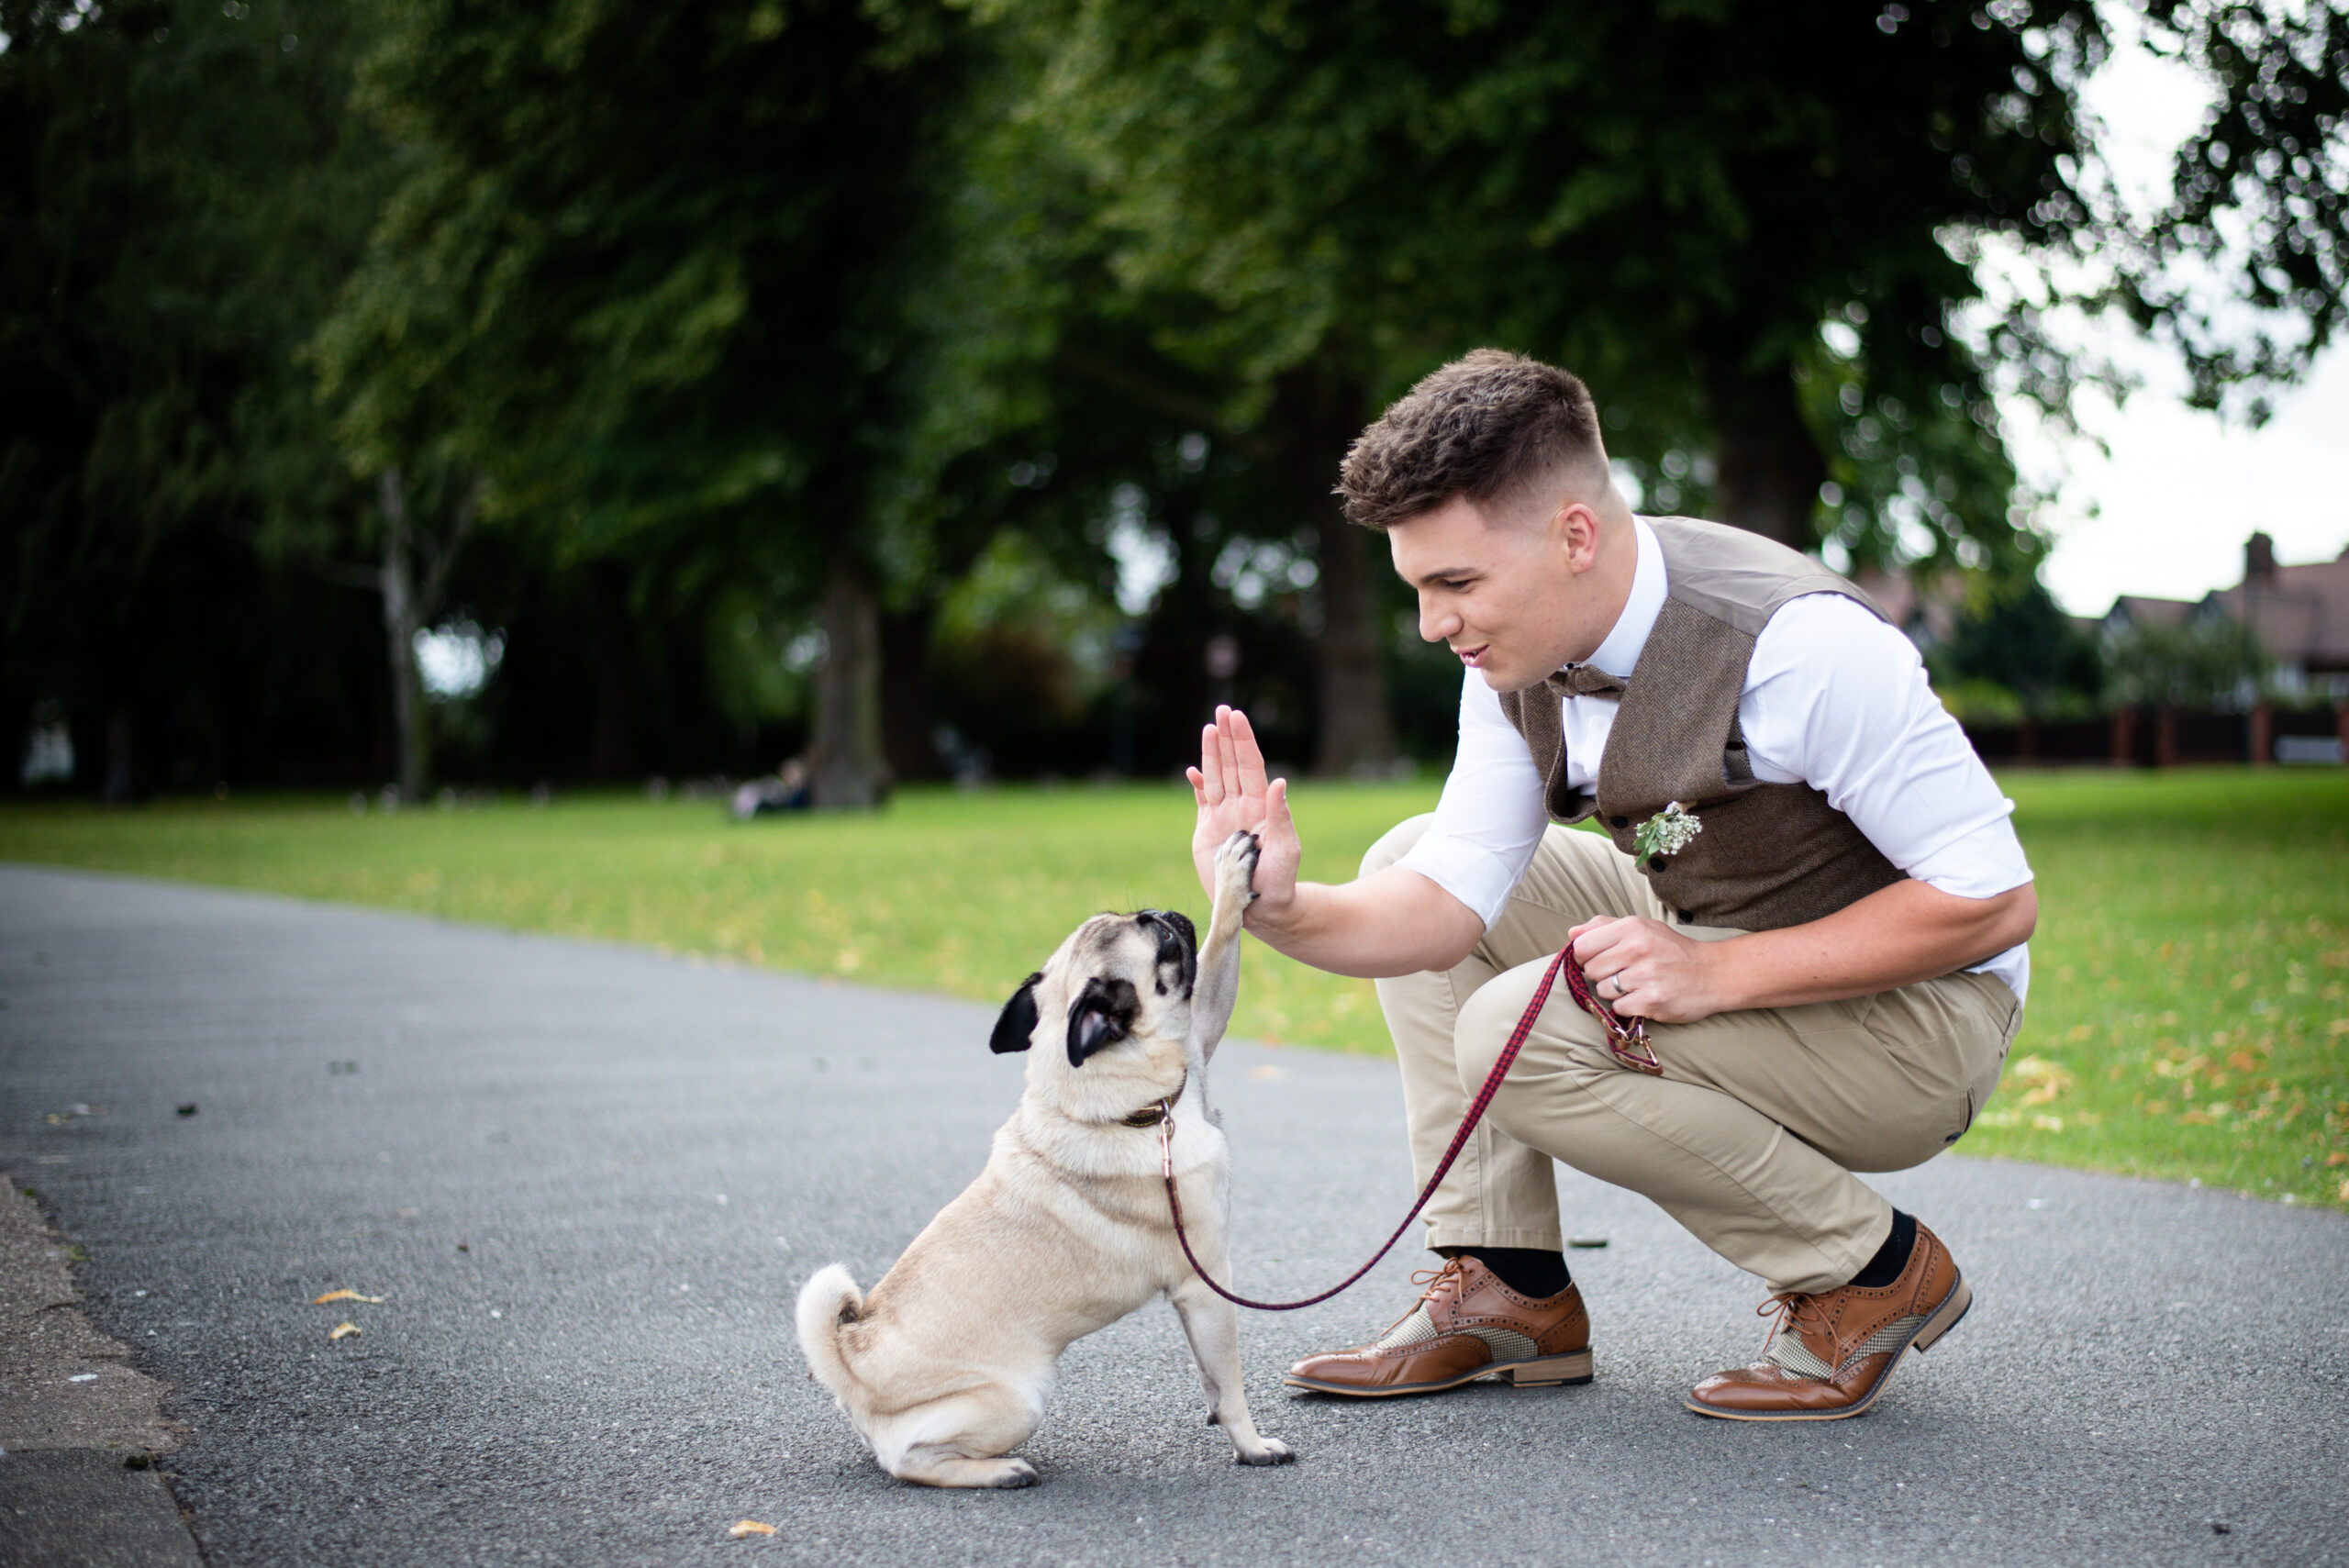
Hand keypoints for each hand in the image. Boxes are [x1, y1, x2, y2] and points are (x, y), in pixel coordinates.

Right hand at [1186, 706, 1300, 926]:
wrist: (1260, 907)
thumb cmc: (1280, 879)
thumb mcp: (1286, 848)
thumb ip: (1280, 816)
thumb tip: (1279, 782)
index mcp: (1261, 805)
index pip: (1250, 765)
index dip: (1243, 741)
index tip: (1236, 717)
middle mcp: (1241, 806)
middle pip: (1232, 764)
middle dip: (1228, 737)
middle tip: (1223, 710)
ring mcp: (1223, 818)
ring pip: (1216, 778)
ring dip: (1211, 754)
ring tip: (1209, 729)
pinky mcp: (1207, 833)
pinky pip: (1202, 802)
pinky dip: (1197, 786)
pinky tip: (1193, 770)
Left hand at [1568, 915, 1734, 1025]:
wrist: (1713, 973)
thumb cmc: (1673, 950)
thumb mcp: (1643, 927)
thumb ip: (1604, 927)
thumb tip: (1572, 934)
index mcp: (1631, 928)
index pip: (1582, 946)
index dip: (1585, 957)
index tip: (1598, 960)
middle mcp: (1637, 949)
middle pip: (1591, 970)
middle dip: (1602, 975)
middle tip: (1624, 973)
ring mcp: (1644, 976)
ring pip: (1603, 990)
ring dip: (1615, 992)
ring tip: (1636, 984)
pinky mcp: (1651, 1001)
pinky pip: (1619, 1008)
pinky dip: (1628, 1006)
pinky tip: (1644, 996)